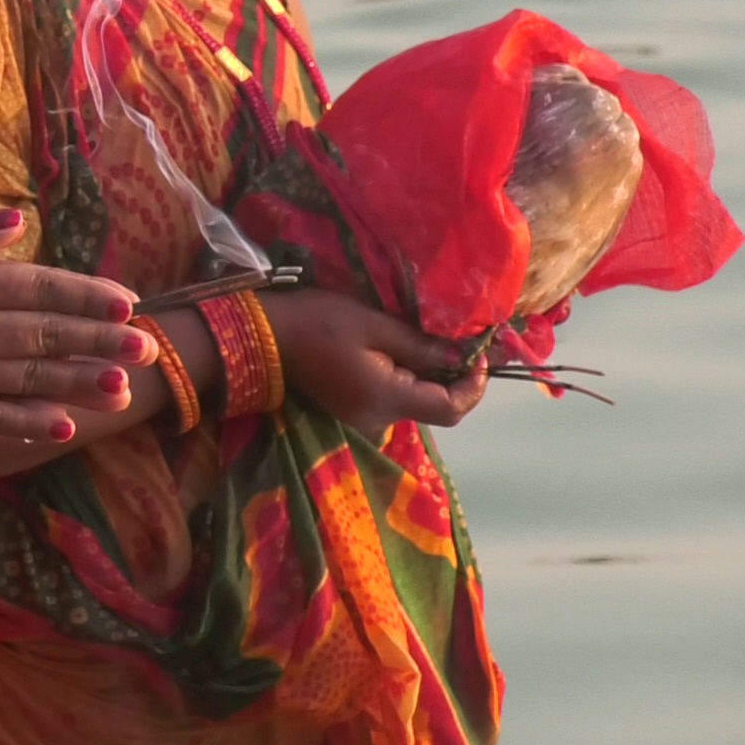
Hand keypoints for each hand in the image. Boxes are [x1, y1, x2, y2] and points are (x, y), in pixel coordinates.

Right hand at [0, 209, 156, 439]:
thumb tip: (16, 225)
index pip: (41, 288)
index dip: (87, 296)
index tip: (128, 303)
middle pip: (48, 337)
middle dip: (102, 342)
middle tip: (148, 349)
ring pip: (32, 380)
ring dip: (82, 384)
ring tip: (125, 389)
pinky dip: (31, 424)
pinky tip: (65, 427)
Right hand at [258, 288, 486, 438]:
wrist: (267, 337)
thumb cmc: (320, 323)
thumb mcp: (375, 325)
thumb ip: (422, 346)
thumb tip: (461, 356)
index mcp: (387, 398)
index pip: (451, 408)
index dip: (474, 385)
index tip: (478, 354)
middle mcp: (379, 420)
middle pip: (436, 409)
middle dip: (453, 378)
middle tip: (456, 341)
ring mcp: (365, 421)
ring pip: (416, 404)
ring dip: (430, 378)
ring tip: (427, 342)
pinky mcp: (355, 413)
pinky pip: (396, 401)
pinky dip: (408, 381)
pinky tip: (401, 354)